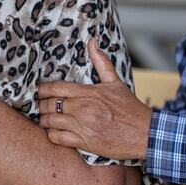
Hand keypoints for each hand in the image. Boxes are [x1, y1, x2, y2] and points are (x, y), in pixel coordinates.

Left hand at [38, 39, 152, 160]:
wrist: (145, 133)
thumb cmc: (130, 108)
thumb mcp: (115, 82)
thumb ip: (101, 62)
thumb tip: (92, 41)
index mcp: (88, 92)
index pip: (56, 87)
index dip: (43, 89)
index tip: (40, 91)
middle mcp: (83, 108)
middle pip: (50, 104)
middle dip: (42, 105)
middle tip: (41, 106)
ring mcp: (83, 126)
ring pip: (51, 121)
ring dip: (45, 120)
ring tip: (45, 119)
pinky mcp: (85, 142)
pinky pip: (58, 138)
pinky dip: (52, 135)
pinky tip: (54, 132)